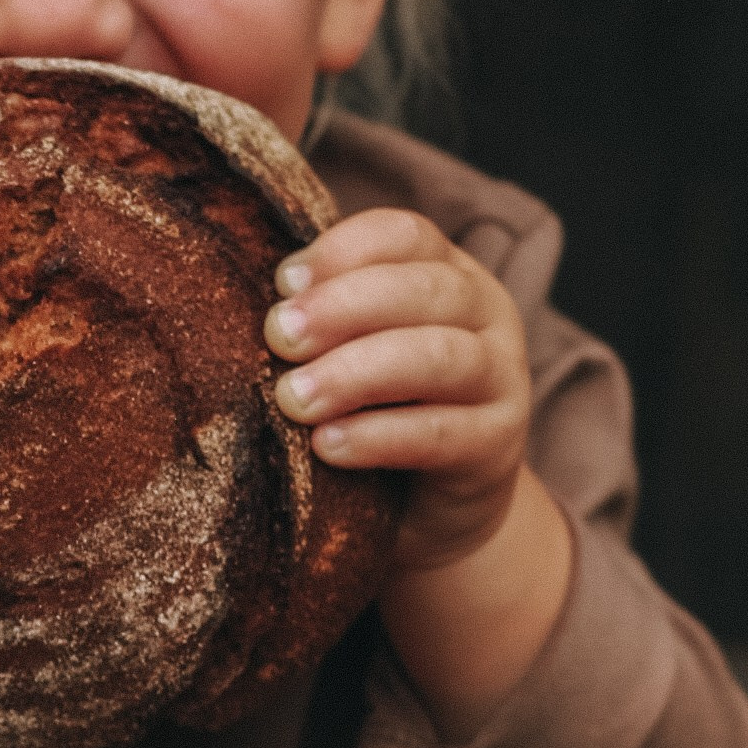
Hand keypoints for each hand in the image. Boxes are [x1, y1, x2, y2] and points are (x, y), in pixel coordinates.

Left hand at [265, 208, 571, 735]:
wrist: (432, 511)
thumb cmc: (372, 413)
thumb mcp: (347, 352)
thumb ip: (316, 320)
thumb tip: (246, 300)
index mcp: (447, 273)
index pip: (406, 235)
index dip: (343, 251)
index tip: (281, 281)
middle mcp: (485, 315)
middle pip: (426, 290)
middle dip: (344, 308)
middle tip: (277, 337)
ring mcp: (501, 380)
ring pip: (440, 358)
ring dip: (357, 373)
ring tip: (292, 398)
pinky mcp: (497, 447)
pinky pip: (442, 434)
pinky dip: (379, 436)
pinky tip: (327, 445)